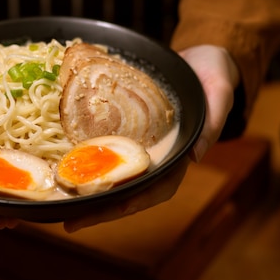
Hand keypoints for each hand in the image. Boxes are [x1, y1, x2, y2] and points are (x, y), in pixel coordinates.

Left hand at [63, 45, 239, 231]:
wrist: (198, 57)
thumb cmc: (213, 73)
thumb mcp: (219, 91)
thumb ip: (213, 121)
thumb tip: (195, 156)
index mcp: (180, 155)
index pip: (159, 188)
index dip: (136, 201)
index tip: (113, 210)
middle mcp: (157, 157)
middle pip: (129, 190)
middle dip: (101, 209)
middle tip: (70, 222)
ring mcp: (139, 145)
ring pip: (113, 176)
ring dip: (88, 193)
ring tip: (60, 203)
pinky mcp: (124, 130)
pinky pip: (104, 150)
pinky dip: (84, 161)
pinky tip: (62, 167)